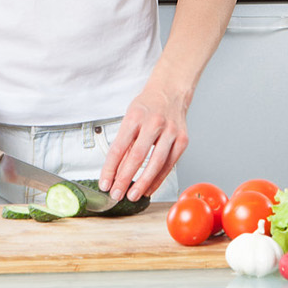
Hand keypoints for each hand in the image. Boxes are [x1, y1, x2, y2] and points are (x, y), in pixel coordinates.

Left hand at [100, 83, 191, 200]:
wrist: (171, 92)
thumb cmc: (147, 106)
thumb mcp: (130, 118)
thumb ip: (124, 144)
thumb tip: (116, 172)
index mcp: (135, 116)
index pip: (119, 147)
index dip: (110, 169)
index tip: (105, 183)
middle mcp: (154, 123)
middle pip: (137, 157)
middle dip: (125, 179)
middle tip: (117, 194)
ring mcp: (171, 131)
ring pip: (156, 163)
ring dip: (143, 183)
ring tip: (133, 195)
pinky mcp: (182, 140)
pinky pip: (169, 164)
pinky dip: (158, 179)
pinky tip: (149, 188)